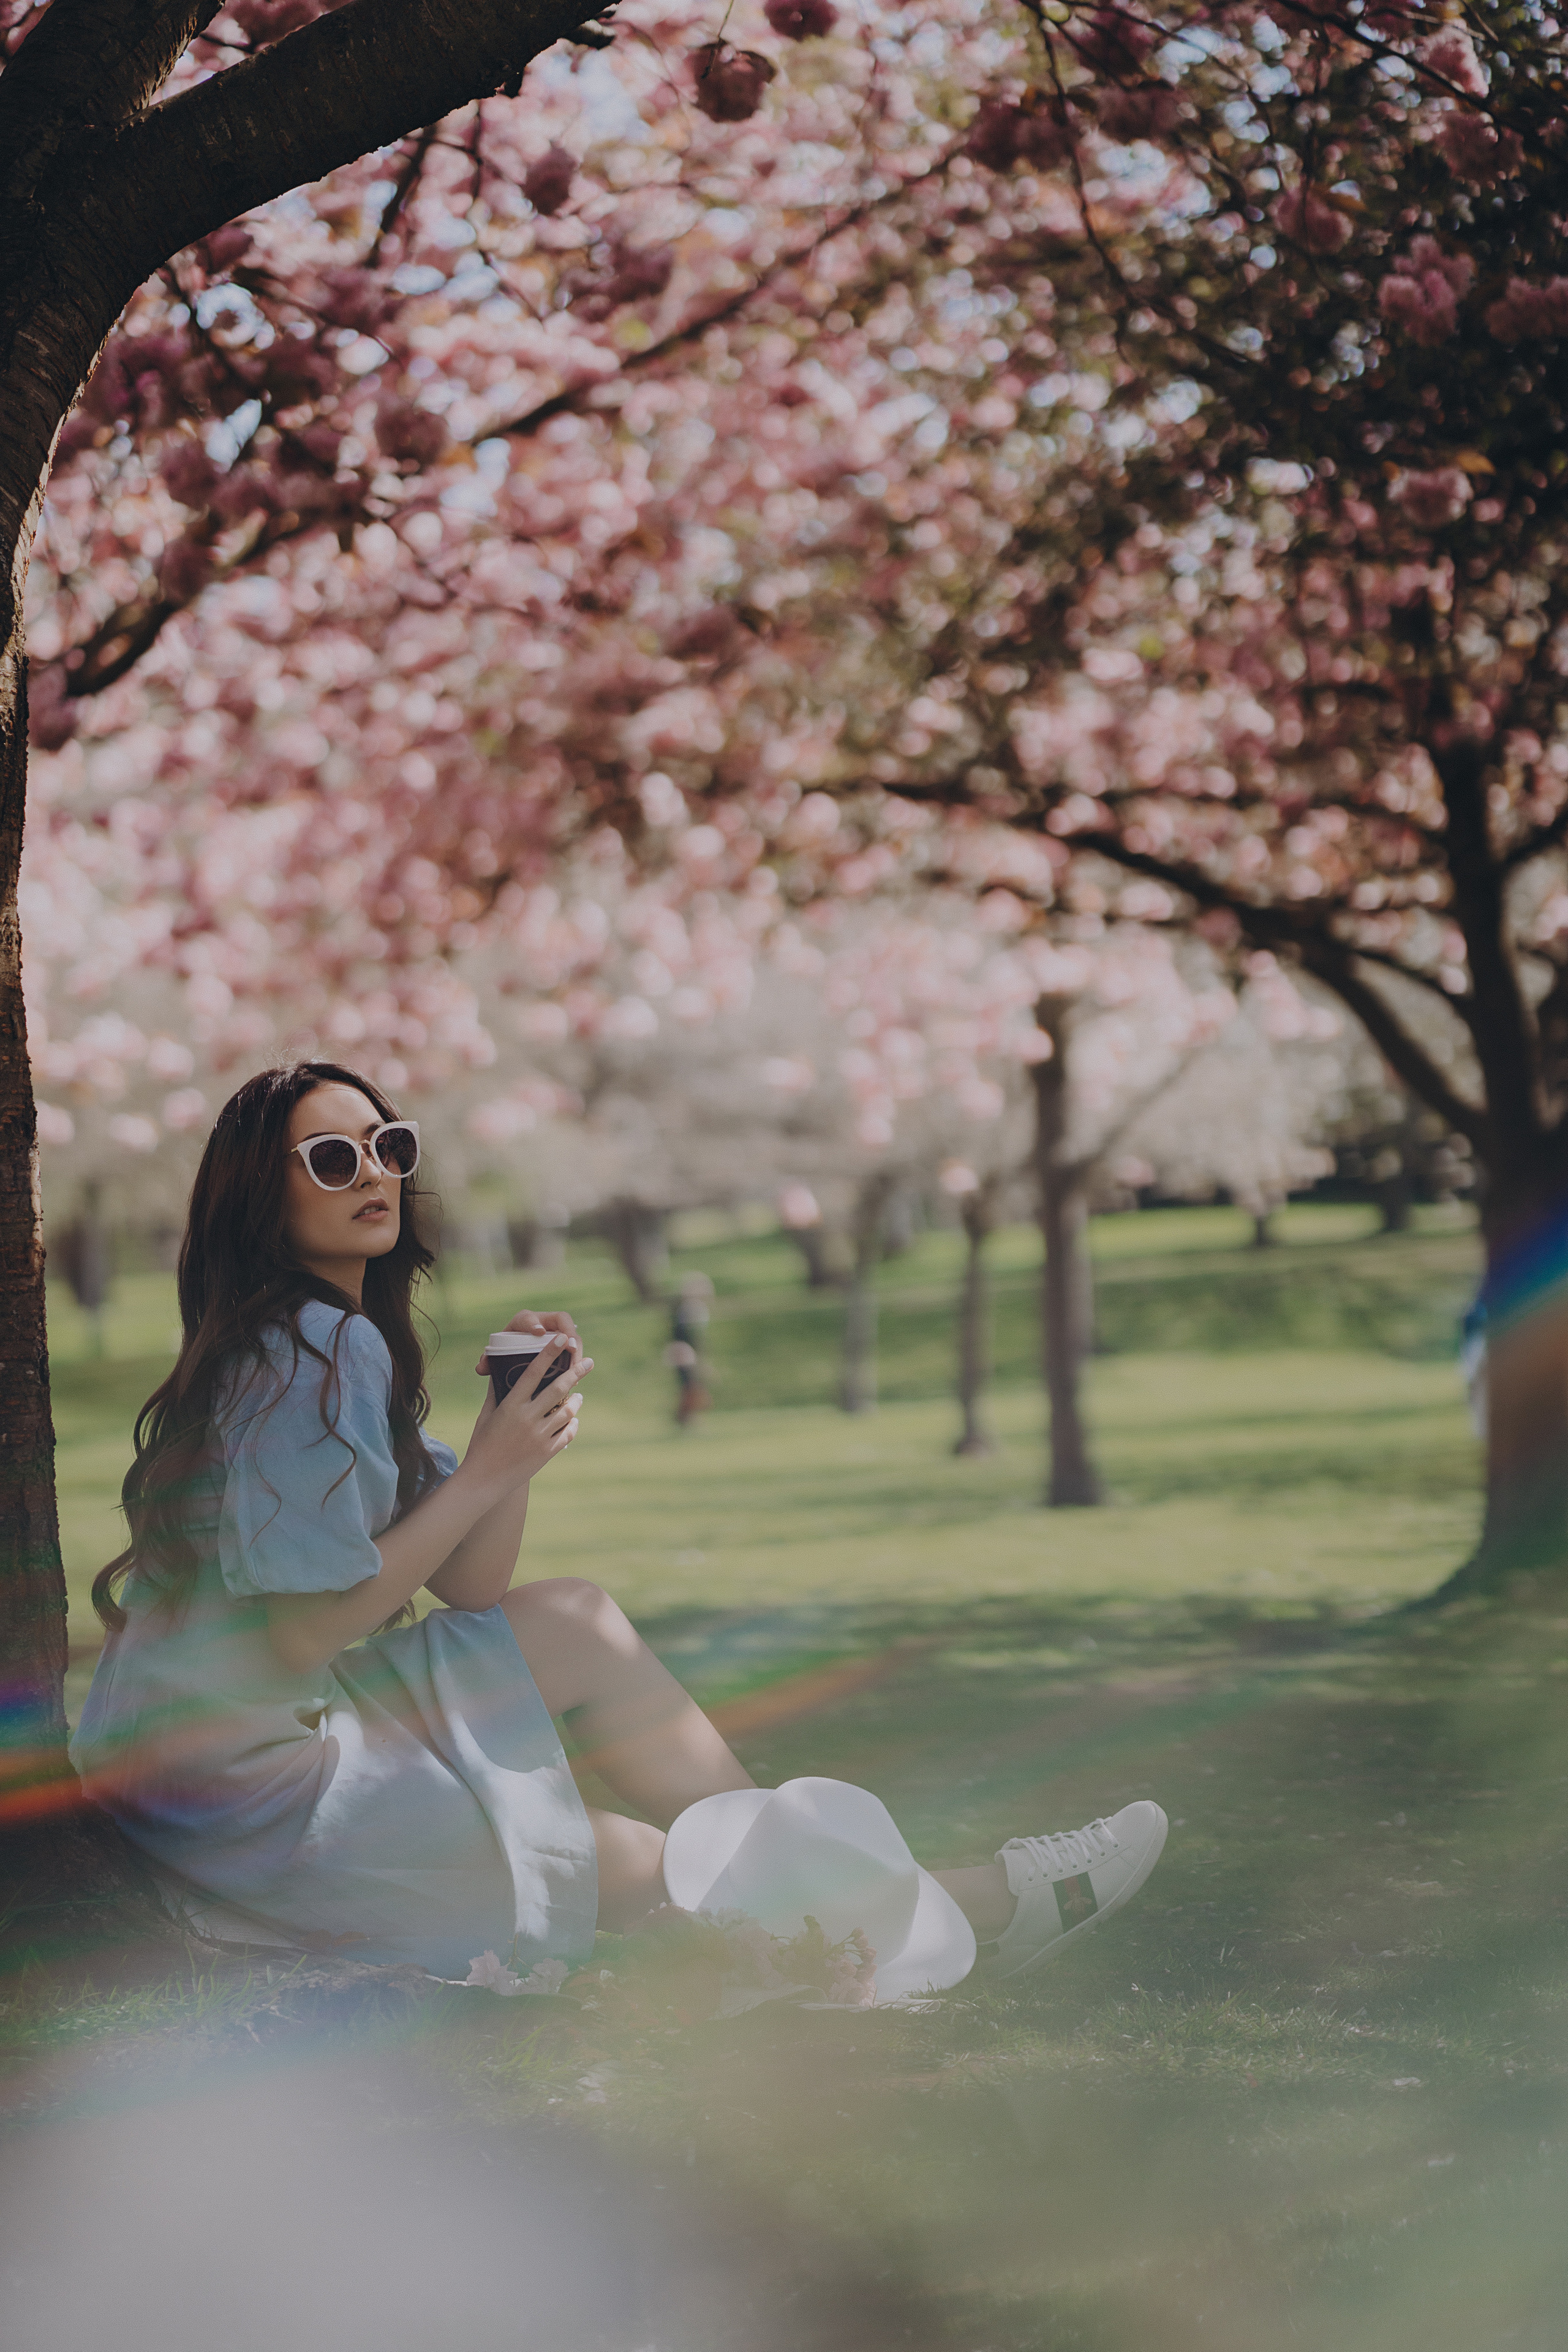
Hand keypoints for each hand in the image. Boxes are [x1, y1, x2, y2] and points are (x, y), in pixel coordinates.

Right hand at [462, 1334, 591, 1494]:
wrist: (484, 1479)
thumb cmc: (482, 1444)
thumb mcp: (487, 1415)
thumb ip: (497, 1393)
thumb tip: (502, 1372)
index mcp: (511, 1406)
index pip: (533, 1373)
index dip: (548, 1353)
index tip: (560, 1339)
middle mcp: (527, 1418)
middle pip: (558, 1389)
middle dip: (576, 1372)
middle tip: (588, 1361)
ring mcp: (539, 1436)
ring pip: (568, 1411)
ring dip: (576, 1401)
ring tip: (579, 1396)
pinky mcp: (547, 1452)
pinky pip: (568, 1433)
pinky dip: (572, 1424)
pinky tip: (573, 1419)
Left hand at [472, 1307, 577, 1376]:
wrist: (520, 1351)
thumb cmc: (507, 1352)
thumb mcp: (497, 1356)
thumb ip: (488, 1361)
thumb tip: (481, 1368)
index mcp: (523, 1321)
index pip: (528, 1318)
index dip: (534, 1323)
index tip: (538, 1332)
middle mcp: (544, 1321)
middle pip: (561, 1320)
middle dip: (568, 1333)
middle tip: (571, 1349)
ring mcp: (558, 1331)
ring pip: (573, 1334)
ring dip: (577, 1348)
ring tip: (577, 1365)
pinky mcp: (566, 1344)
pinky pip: (576, 1347)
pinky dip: (578, 1359)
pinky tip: (576, 1375)